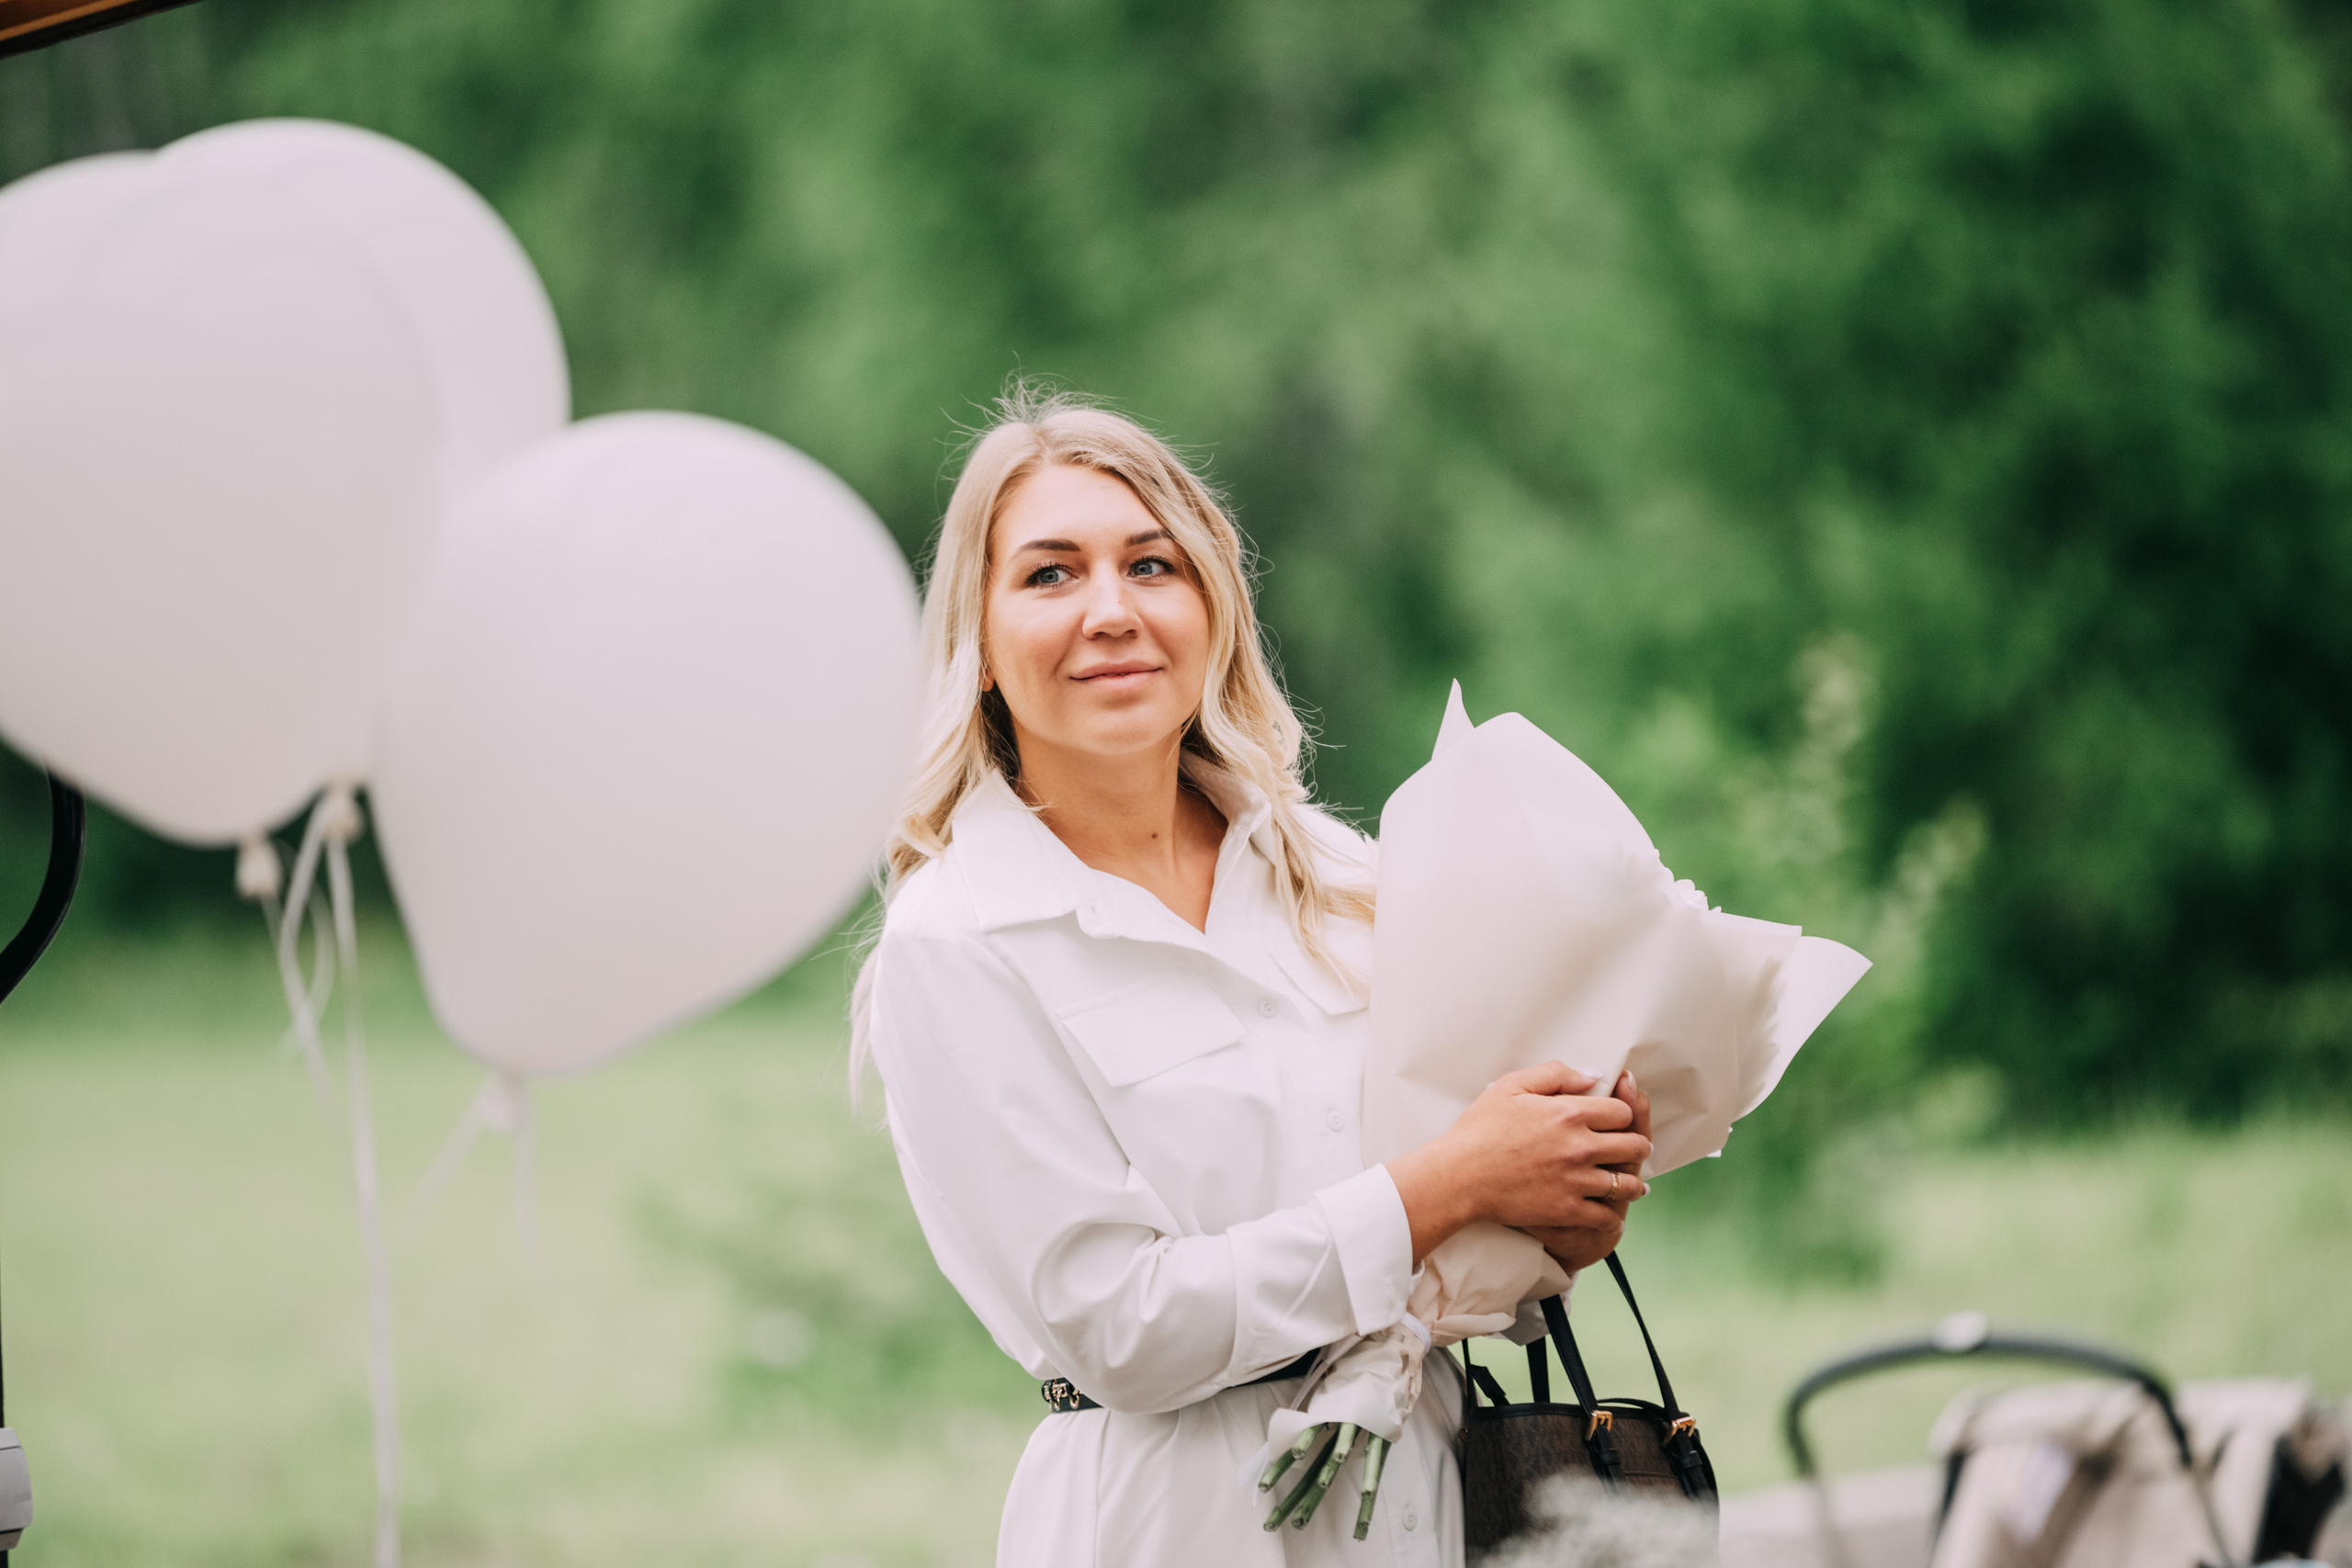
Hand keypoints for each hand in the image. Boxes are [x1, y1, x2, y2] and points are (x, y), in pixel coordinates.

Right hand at [1386, 1061, 1652, 1262]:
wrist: (1460, 1176)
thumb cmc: (1480, 1130)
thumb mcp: (1511, 1085)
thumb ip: (1555, 1074)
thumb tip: (1591, 1077)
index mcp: (1570, 1112)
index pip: (1623, 1112)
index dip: (1623, 1115)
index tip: (1618, 1121)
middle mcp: (1581, 1146)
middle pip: (1634, 1146)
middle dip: (1637, 1146)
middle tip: (1635, 1149)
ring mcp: (1577, 1180)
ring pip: (1628, 1183)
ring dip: (1632, 1182)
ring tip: (1630, 1183)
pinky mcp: (1567, 1209)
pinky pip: (1607, 1216)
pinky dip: (1612, 1215)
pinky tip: (1610, 1211)